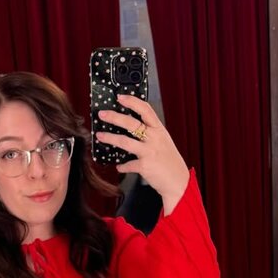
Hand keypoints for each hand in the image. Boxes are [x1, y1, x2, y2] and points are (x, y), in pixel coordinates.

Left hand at [96, 94, 189, 212]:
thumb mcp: (163, 141)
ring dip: (110, 138)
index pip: (145, 109)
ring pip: (125, 141)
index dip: (132, 101)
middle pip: (131, 123)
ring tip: (100, 136)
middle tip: (102, 114)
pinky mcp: (144, 166)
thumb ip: (150, 133)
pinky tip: (119, 166)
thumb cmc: (169, 161)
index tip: (120, 97)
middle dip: (114, 117)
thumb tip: (132, 127)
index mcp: (159, 129)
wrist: (178, 181)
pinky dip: (122, 166)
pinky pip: (128, 164)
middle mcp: (154, 138)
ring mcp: (149, 151)